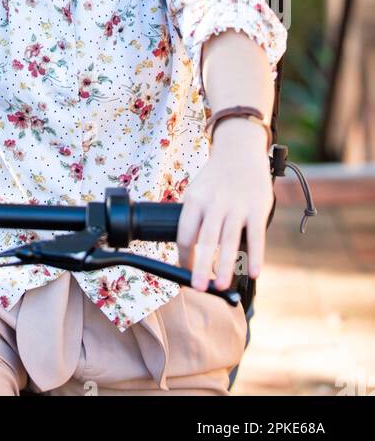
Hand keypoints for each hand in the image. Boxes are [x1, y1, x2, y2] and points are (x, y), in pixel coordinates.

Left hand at [175, 120, 272, 292]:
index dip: (184, 255)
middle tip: (198, 287)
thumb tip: (187, 254)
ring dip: (226, 265)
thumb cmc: (215, 181)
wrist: (240, 153)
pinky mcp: (257, 208)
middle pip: (206, 239)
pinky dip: (255, 255)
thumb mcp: (197, 192)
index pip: (185, 233)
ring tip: (222, 286)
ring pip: (229, 240)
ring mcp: (236, 206)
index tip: (184, 272)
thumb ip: (195, 219)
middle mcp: (214, 204)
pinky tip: (253, 273)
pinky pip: (256, 235)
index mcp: (195, 200)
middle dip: (201, 265)